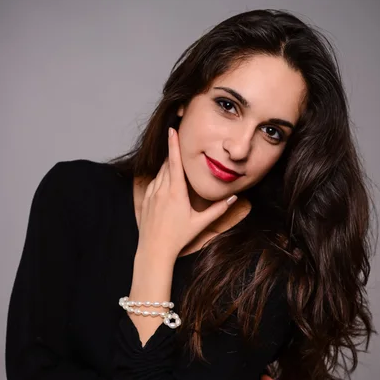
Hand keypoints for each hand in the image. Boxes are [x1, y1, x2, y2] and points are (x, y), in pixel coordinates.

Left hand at [137, 127, 237, 258]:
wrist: (154, 250)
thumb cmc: (178, 238)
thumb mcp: (200, 224)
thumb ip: (218, 210)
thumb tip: (233, 197)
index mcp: (175, 193)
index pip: (174, 162)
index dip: (173, 144)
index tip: (172, 130)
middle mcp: (161, 190)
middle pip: (167, 164)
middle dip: (173, 153)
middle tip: (180, 142)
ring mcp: (152, 194)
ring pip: (159, 172)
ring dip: (167, 165)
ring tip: (176, 162)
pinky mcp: (146, 200)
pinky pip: (153, 182)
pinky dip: (160, 177)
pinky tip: (167, 181)